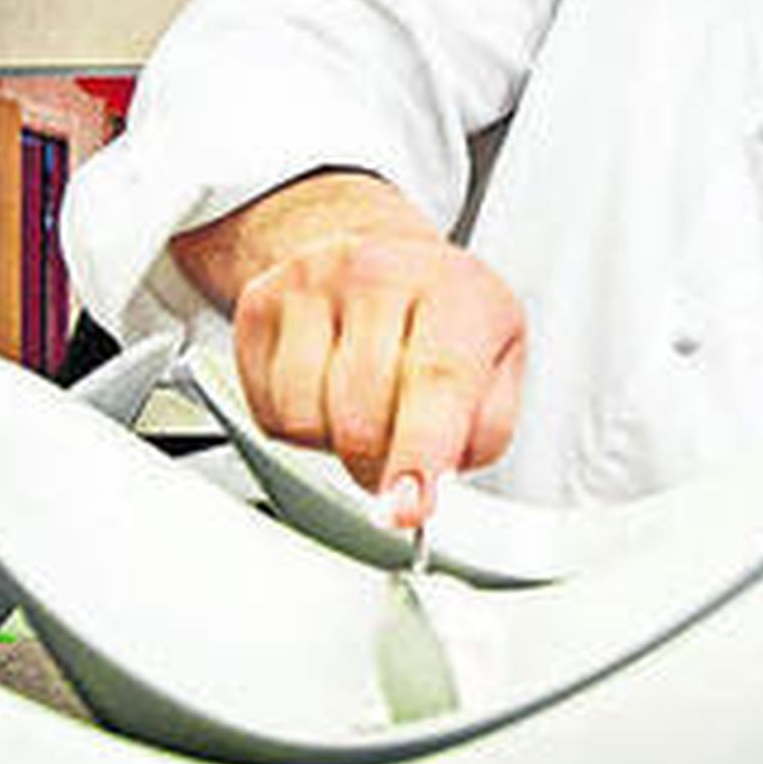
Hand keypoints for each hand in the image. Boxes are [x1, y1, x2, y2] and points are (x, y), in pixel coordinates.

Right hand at [235, 232, 523, 521]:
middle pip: (361, 416)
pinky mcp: (261, 302)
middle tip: (400, 455)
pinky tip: (327, 391)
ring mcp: (314, 281)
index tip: (407, 508)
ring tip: (365, 408)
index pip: (436, 381)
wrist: (384, 255)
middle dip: (378, 465)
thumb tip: (436, 480)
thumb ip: (484, 428)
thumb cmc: (446, 315)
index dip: (418, 455)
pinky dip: (297, 427)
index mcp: (456, 290)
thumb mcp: (501, 362)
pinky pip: (267, 411)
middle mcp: (381, 274)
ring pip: (304, 419)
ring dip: (333, 445)